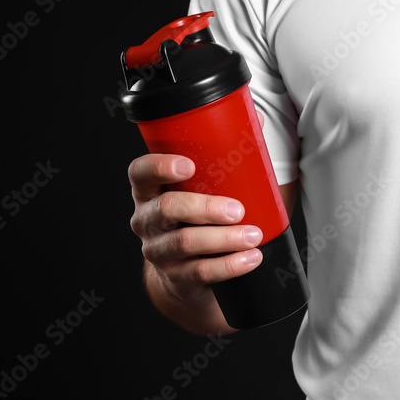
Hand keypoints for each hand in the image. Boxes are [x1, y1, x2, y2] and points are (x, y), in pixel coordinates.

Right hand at [128, 153, 263, 303]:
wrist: (187, 275)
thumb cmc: (197, 219)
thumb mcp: (203, 189)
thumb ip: (225, 156)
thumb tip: (258, 121)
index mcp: (150, 192)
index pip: (140, 173)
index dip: (159, 167)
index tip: (188, 164)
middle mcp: (147, 221)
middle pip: (166, 208)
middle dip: (204, 207)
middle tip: (237, 209)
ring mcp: (159, 251)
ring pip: (185, 242)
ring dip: (223, 239)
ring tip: (253, 235)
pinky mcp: (176, 278)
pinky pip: (201, 272)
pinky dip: (229, 265)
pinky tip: (251, 258)